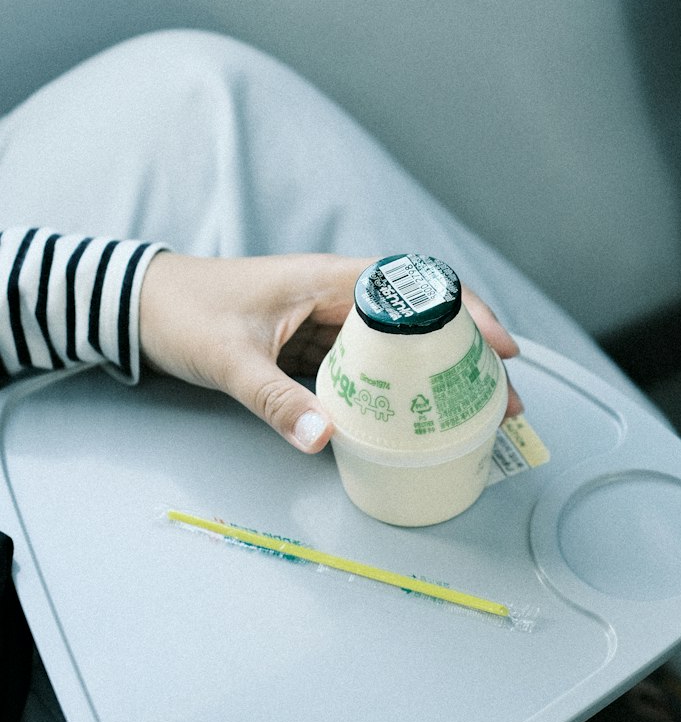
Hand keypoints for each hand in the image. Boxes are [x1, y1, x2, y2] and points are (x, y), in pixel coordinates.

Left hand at [138, 251, 521, 451]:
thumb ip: (277, 401)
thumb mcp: (231, 360)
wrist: (136, 304)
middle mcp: (336, 294)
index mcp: (328, 279)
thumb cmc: (182, 313)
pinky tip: (413, 420)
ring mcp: (326, 319)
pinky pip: (367, 365)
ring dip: (437, 376)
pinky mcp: (312, 343)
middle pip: (421, 321)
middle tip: (503, 402)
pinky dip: (396, 389)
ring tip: (474, 416)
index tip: (503, 350)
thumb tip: (326, 441)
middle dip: (468, 357)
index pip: (417, 289)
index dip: (466, 314)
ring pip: (398, 345)